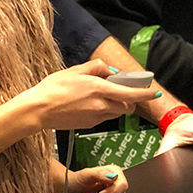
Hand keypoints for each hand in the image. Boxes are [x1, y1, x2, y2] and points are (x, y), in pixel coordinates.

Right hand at [22, 59, 159, 130]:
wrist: (39, 110)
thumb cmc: (53, 87)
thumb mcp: (74, 70)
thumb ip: (97, 67)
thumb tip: (111, 72)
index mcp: (99, 89)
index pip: (131, 93)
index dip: (145, 94)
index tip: (154, 93)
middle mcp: (101, 105)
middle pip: (127, 105)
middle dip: (128, 98)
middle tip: (117, 89)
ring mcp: (96, 117)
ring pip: (116, 112)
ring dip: (115, 104)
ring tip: (98, 95)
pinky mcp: (89, 125)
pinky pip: (104, 117)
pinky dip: (103, 110)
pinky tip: (86, 103)